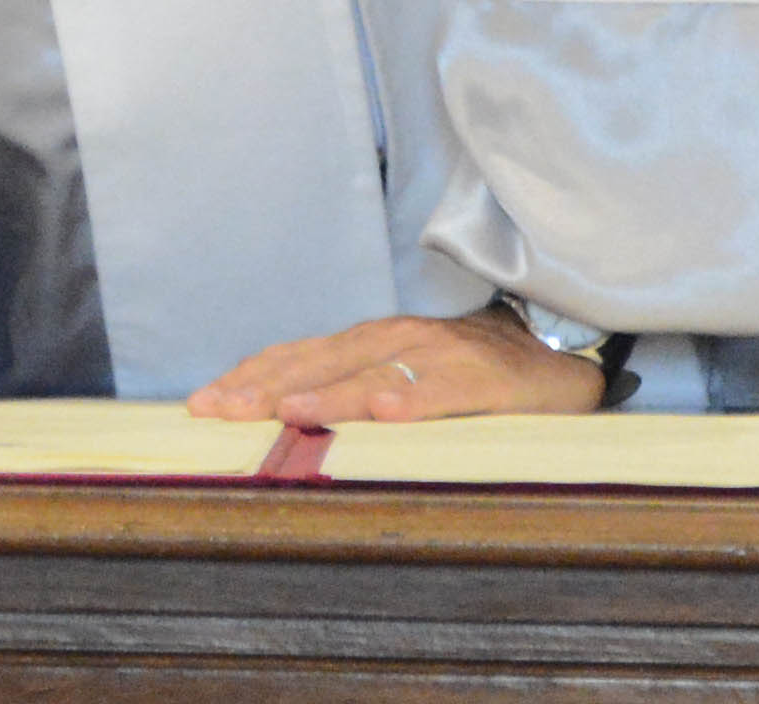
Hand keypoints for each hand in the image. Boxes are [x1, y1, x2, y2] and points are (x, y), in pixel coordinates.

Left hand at [190, 308, 608, 426]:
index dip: (250, 377)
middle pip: (320, 362)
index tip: (203, 403)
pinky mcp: (484, 379)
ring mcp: (440, 355)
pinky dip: (410, 398)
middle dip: (264, 386)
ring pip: (372, 373)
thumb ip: (351, 387)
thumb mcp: (403, 375)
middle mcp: (397, 339)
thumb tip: (279, 418)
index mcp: (372, 341)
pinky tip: (384, 411)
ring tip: (284, 411)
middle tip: (218, 411)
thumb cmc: (470, 373)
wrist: (555, 356)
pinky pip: (441, 391)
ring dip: (326, 392)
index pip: (298, 356)